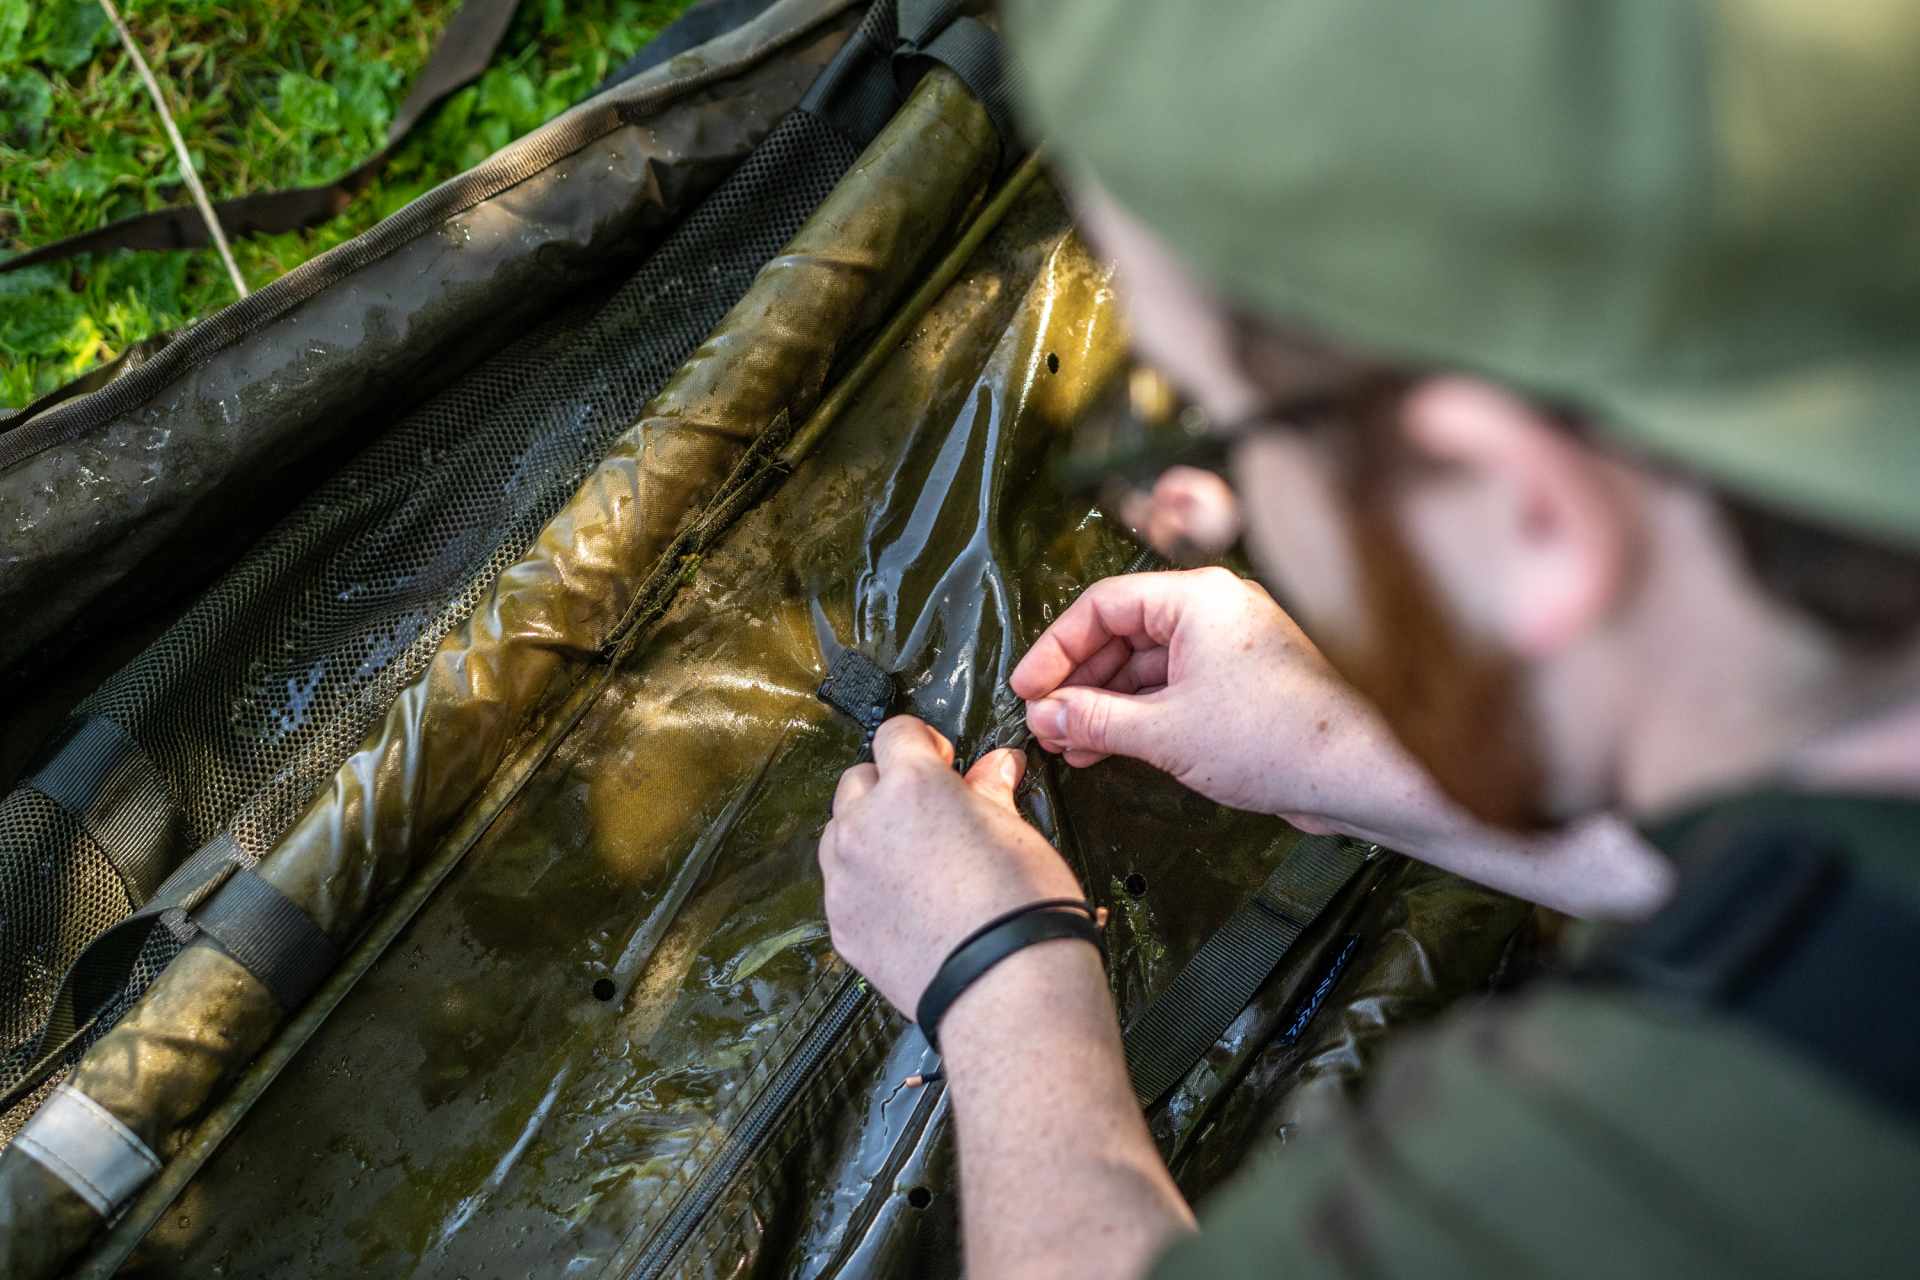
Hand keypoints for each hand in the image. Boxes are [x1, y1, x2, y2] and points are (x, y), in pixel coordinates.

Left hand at [818, 717, 1084, 1017]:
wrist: (1004, 987)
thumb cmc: (1019, 909)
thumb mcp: (1017, 832)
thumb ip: (992, 792)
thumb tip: (996, 768)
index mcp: (912, 786)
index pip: (897, 733)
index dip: (924, 743)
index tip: (943, 762)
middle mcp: (866, 824)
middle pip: (858, 779)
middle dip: (889, 786)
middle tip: (929, 811)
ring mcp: (846, 876)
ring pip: (840, 832)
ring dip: (868, 833)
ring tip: (913, 858)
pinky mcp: (841, 923)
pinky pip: (842, 886)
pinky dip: (865, 885)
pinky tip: (905, 902)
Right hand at [1012, 567, 1404, 822]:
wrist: (1360, 774)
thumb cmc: (1280, 739)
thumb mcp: (1165, 732)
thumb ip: (1094, 720)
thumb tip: (1043, 717)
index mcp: (1199, 598)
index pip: (1103, 606)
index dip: (1055, 648)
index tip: (1027, 688)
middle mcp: (1215, 611)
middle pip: (1122, 632)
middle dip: (1078, 681)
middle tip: (1044, 720)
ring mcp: (1229, 647)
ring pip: (1145, 664)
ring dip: (1103, 703)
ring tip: (1069, 744)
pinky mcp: (1241, 683)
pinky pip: (1172, 687)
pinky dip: (1137, 714)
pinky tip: (1106, 747)